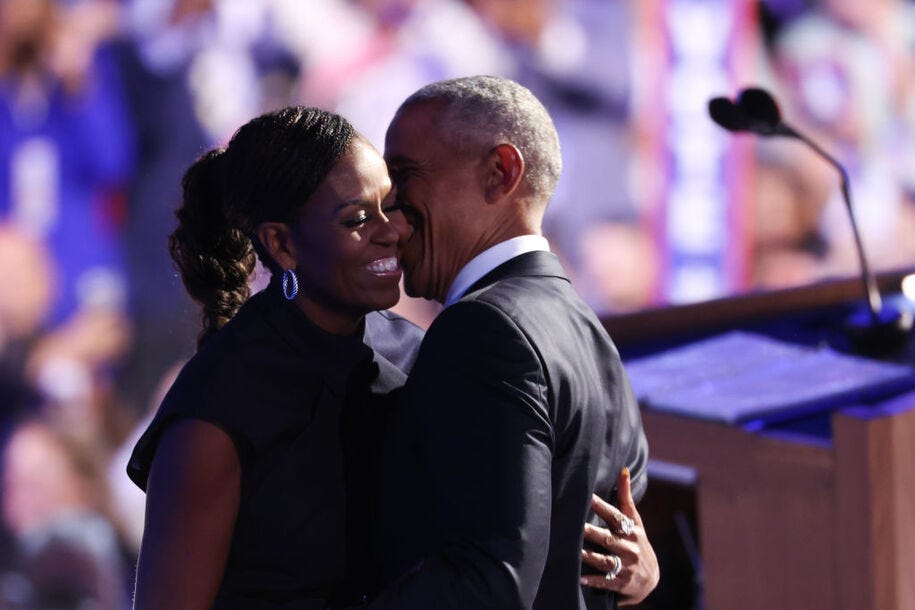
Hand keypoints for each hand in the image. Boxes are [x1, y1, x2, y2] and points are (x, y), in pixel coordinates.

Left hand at [580, 468, 658, 605]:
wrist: (651, 578)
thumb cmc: (637, 541)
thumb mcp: (635, 520)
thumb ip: (626, 497)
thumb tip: (623, 470)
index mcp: (631, 530)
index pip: (615, 516)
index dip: (601, 507)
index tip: (587, 496)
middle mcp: (630, 548)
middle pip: (608, 538)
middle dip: (592, 532)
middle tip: (575, 525)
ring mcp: (626, 567)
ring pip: (605, 561)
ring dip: (589, 556)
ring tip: (573, 551)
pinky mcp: (621, 583)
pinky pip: (606, 582)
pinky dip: (594, 581)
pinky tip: (579, 579)